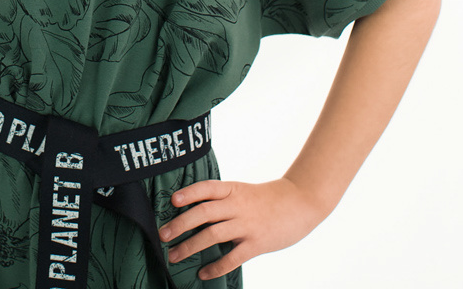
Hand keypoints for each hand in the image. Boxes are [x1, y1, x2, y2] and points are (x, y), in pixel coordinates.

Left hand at [158, 178, 327, 280]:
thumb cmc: (268, 198)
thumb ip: (224, 200)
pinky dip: (216, 267)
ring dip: (190, 246)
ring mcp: (247, 225)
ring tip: (173, 256)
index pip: (207, 188)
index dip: (189, 193)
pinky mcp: (256, 244)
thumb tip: (196, 212)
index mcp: (233, 189)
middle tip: (163, 235)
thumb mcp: (244, 191)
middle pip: (204, 213)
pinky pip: (232, 257)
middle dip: (181, 224)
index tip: (172, 200)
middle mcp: (237, 205)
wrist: (300, 202)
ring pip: (213, 235)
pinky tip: (203, 273)